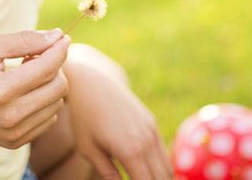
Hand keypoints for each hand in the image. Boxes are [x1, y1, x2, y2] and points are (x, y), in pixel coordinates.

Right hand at [0, 29, 70, 148]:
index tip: (61, 37)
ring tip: (27, 74)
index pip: (48, 68)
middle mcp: (11, 116)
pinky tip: (25, 92)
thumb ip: (25, 39)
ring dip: (49, 83)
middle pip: (59, 87)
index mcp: (1, 90)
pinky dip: (44, 101)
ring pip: (57, 102)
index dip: (59, 49)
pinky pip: (49, 118)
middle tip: (36, 56)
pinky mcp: (17, 141)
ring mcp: (15, 133)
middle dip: (55, 66)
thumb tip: (58, 36)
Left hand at [64, 44, 171, 179]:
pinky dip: (160, 169)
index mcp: (130, 151)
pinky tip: (149, 175)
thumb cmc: (84, 117)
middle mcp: (146, 141)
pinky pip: (163, 153)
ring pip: (166, 168)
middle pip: (162, 179)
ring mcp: (152, 130)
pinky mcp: (152, 123)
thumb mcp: (89, 150)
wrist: (92, 81)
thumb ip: (107, 174)